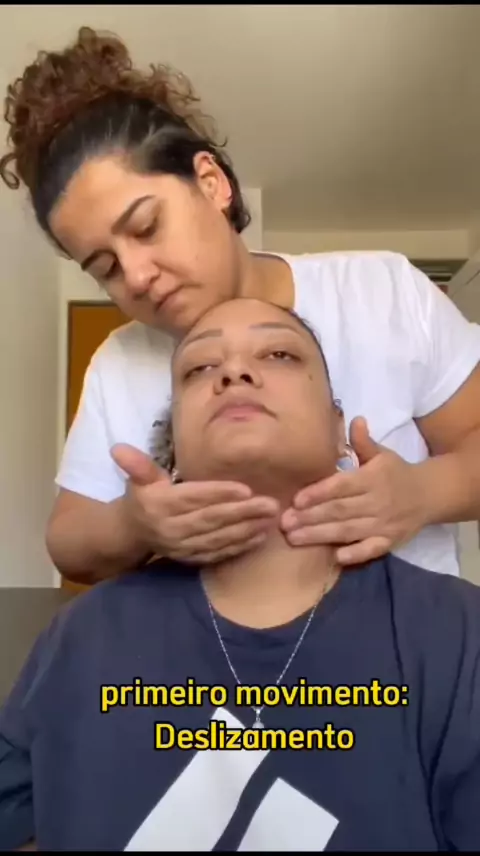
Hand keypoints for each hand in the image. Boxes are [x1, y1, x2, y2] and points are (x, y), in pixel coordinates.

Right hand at [111, 444, 278, 564]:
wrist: (132, 533)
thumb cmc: (143, 498)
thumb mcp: (140, 479)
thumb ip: (137, 465)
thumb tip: (117, 448)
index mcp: (161, 505)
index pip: (194, 498)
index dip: (219, 494)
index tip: (246, 489)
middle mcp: (171, 528)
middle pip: (211, 520)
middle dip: (243, 513)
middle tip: (271, 504)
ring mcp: (182, 547)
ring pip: (218, 539)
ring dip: (247, 530)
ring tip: (270, 519)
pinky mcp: (191, 559)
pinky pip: (218, 554)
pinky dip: (239, 547)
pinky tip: (259, 537)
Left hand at [280, 417, 427, 564]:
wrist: (430, 495)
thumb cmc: (396, 472)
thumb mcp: (382, 454)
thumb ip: (364, 442)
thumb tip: (355, 419)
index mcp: (372, 478)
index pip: (342, 486)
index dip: (318, 493)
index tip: (295, 500)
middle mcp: (378, 501)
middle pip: (340, 511)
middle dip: (310, 517)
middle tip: (284, 523)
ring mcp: (384, 524)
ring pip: (348, 531)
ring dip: (320, 535)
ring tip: (293, 539)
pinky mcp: (390, 541)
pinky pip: (371, 549)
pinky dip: (355, 553)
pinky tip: (335, 557)